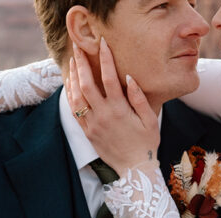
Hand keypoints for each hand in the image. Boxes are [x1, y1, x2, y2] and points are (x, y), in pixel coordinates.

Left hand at [66, 38, 159, 175]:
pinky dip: (70, 96)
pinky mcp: (88, 134)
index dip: (105, 58)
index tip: (103, 43)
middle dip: (81, 63)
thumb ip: (139, 97)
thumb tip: (128, 77)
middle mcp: (103, 115)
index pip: (109, 77)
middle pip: (86, 83)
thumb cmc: (146, 144)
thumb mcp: (150, 120)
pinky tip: (70, 85)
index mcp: (119, 109)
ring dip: (73, 77)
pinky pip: (75, 112)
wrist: (135, 170)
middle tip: (78, 47)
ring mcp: (93, 125)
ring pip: (77, 97)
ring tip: (72, 62)